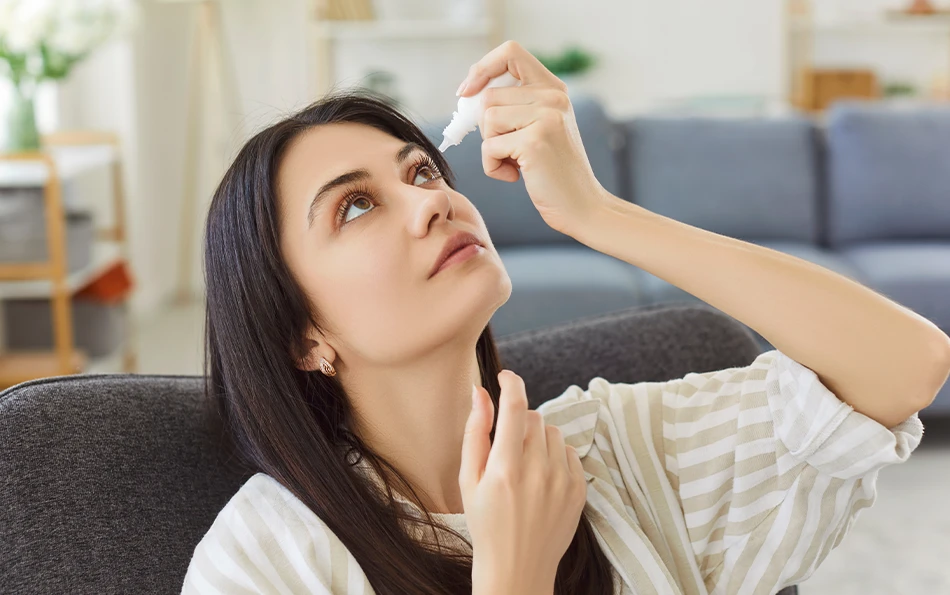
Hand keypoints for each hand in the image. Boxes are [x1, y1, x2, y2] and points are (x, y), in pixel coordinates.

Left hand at [456, 40, 611, 236]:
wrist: (583, 207)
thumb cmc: (553, 173)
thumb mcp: (539, 128)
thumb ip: (515, 106)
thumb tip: (467, 95)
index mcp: (554, 89)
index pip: (510, 52)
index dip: (483, 68)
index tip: (468, 92)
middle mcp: (553, 97)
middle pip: (488, 96)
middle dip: (486, 128)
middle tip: (507, 150)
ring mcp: (546, 117)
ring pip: (486, 120)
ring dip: (491, 148)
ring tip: (516, 163)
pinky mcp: (534, 142)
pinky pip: (489, 147)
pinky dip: (493, 167)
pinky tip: (517, 177)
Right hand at [460, 370, 587, 592]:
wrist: (517, 567)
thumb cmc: (486, 523)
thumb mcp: (469, 480)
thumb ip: (475, 433)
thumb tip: (480, 392)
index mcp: (505, 469)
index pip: (516, 407)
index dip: (511, 383)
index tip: (506, 377)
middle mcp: (537, 472)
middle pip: (534, 417)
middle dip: (520, 421)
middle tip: (507, 447)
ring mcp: (562, 481)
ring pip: (553, 432)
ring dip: (538, 438)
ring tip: (524, 465)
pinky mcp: (579, 490)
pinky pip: (569, 452)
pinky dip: (556, 456)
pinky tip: (541, 477)